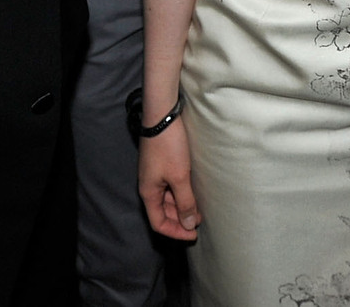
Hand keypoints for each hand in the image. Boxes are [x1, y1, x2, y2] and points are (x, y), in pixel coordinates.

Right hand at [138, 119, 200, 241]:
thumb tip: (190, 224)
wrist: (162, 115)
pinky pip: (170, 187)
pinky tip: (194, 191)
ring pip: (168, 200)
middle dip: (180, 220)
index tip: (194, 234)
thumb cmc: (169, 146)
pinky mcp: (161, 165)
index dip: (176, 232)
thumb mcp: (179, 177)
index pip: (158, 223)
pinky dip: (182, 193)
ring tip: (201, 207)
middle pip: (163, 212)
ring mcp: (155, 175)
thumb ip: (185, 202)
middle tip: (200, 221)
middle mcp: (149, 186)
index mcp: (148, 192)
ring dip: (182, 206)